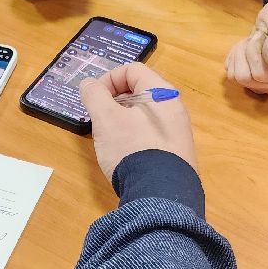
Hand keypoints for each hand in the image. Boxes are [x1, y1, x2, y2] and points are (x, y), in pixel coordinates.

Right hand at [81, 61, 196, 180]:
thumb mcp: (106, 120)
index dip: (108, 79)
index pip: (132, 70)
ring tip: (109, 139)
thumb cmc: (132, 150)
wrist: (160, 198)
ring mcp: (178, 133)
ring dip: (122, 120)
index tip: (94, 98)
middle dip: (113, 102)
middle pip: (139, 91)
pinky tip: (124, 154)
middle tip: (99, 120)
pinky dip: (134, 136)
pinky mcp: (176, 154)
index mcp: (162, 94)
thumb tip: (89, 84)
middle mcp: (175, 109)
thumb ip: (95, 95)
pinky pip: (152, 133)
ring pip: (144, 114)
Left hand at [225, 0, 267, 95]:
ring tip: (254, 42)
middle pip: (248, 77)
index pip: (262, 74)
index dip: (256, 51)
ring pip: (238, 78)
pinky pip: (233, 75)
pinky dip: (236, 59)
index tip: (266, 35)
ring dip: (241, 54)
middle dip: (248, 51)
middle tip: (259, 36)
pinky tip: (248, 49)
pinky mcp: (257, 85)